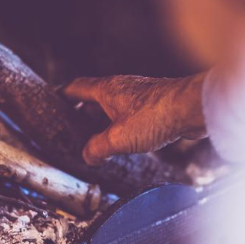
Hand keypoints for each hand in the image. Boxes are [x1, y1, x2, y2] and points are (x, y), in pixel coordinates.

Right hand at [64, 73, 207, 164]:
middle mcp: (121, 89)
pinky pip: (130, 114)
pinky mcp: (153, 105)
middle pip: (94, 98)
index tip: (53, 100)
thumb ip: (98, 148)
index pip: (77, 88)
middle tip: (73, 128)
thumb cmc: (156, 115)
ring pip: (113, 107)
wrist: (191, 109)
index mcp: (107, 90)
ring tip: (97, 138)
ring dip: (103, 121)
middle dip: (82, 113)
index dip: (63, 95)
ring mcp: (138, 96)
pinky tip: (124, 139)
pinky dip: (121, 125)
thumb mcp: (118, 138)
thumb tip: (88, 155)